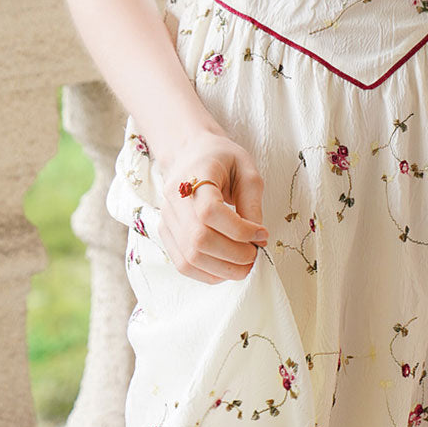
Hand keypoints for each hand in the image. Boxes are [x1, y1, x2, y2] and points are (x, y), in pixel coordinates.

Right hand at [155, 129, 267, 284]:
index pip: (210, 212)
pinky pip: (183, 264)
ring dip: (222, 269)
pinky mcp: (166, 232)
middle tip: (255, 253)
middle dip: (233, 255)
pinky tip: (226, 268)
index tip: (261, 234)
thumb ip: (252, 203)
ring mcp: (167, 217)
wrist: (190, 152)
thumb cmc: (221, 158)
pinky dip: (207, 273)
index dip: (239, 230)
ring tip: (245, 265)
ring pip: (190, 257)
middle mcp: (174, 198)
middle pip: (199, 239)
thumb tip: (258, 239)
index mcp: (195, 174)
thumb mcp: (246, 169)